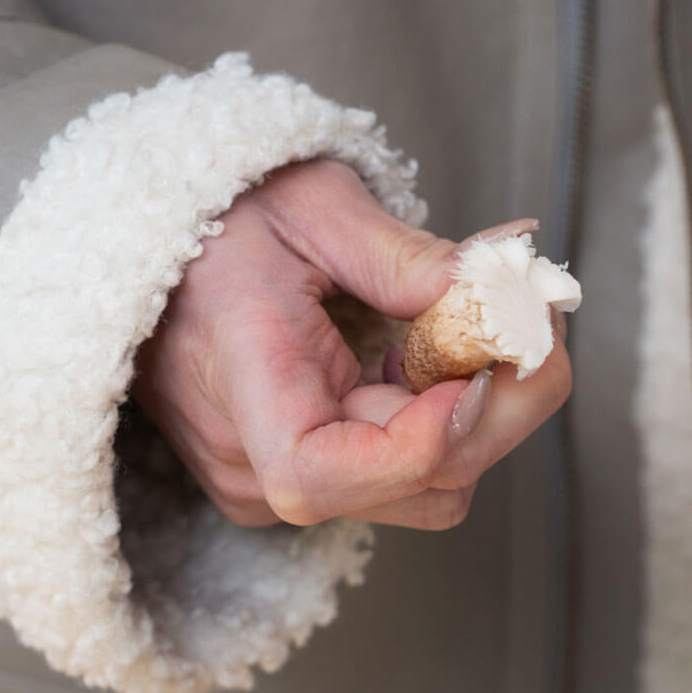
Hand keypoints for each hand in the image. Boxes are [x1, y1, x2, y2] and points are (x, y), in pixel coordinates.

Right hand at [132, 159, 571, 529]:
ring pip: (434, 487)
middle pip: (416, 485)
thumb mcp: (311, 205)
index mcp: (240, 386)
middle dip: (500, 404)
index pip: (318, 474)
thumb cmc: (222, 222)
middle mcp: (256, 464)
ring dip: (485, 411)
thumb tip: (495, 292)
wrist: (157, 252)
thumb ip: (402, 255)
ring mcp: (284, 483)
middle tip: (534, 314)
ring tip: (480, 327)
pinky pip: (414, 473)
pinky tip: (438, 358)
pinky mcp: (314, 479)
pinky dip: (454, 418)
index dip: (418, 442)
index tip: (476, 374)